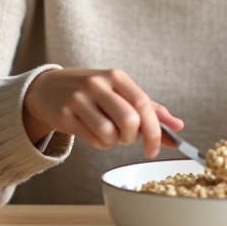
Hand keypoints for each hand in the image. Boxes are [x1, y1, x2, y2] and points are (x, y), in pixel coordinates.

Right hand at [23, 68, 182, 157]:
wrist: (48, 88)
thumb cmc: (92, 92)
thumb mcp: (120, 92)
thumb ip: (150, 109)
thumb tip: (178, 127)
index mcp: (116, 76)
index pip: (143, 104)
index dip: (154, 131)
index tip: (154, 149)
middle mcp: (98, 84)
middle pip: (128, 121)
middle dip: (131, 138)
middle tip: (125, 137)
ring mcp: (79, 99)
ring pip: (109, 134)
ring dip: (112, 142)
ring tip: (106, 132)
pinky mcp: (64, 115)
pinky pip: (91, 140)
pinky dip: (98, 143)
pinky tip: (92, 132)